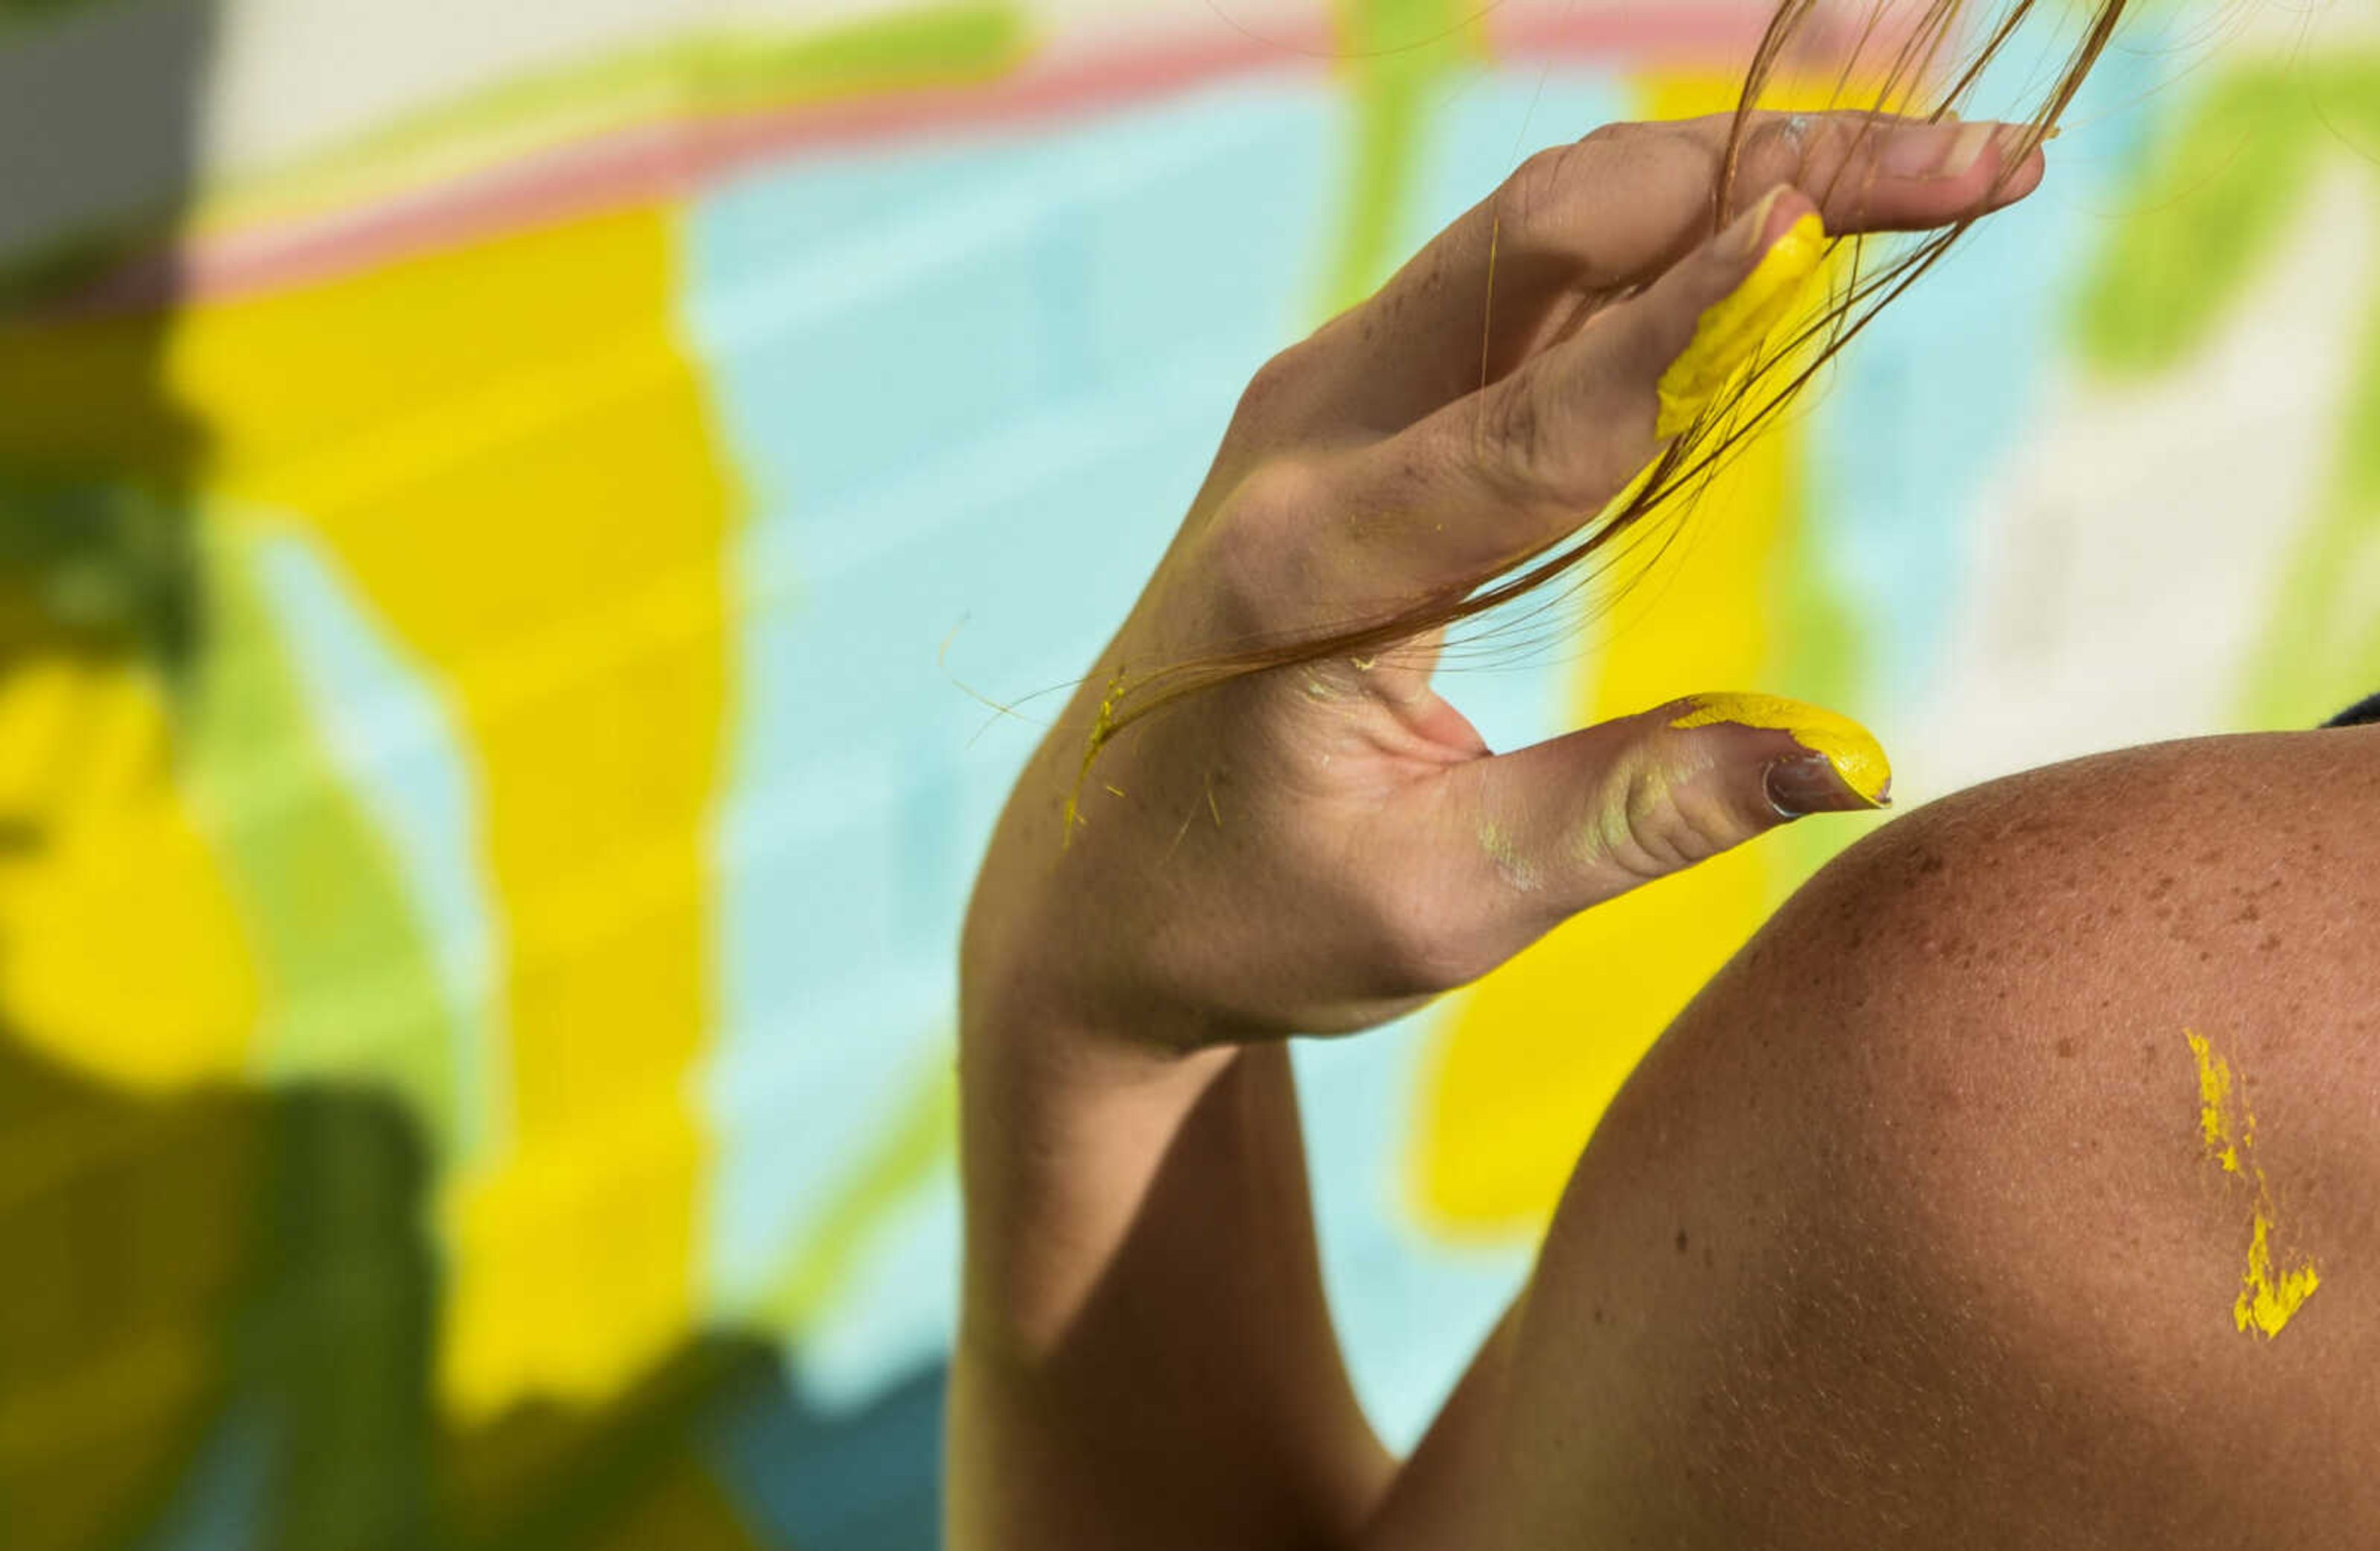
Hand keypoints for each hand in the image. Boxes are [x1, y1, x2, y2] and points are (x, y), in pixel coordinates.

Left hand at [964, 112, 2044, 1053]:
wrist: (1092, 883)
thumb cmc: (1247, 917)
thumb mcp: (1441, 905)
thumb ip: (1635, 818)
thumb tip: (1852, 760)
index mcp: (1307, 570)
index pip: (1534, 417)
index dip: (1690, 310)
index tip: (1826, 210)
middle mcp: (1307, 439)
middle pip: (1551, 237)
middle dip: (1770, 174)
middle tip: (1981, 160)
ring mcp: (1325, 396)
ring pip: (1548, 221)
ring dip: (1734, 175)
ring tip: (1933, 161)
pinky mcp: (1358, 395)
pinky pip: (1528, 268)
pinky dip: (1669, 224)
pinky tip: (1793, 213)